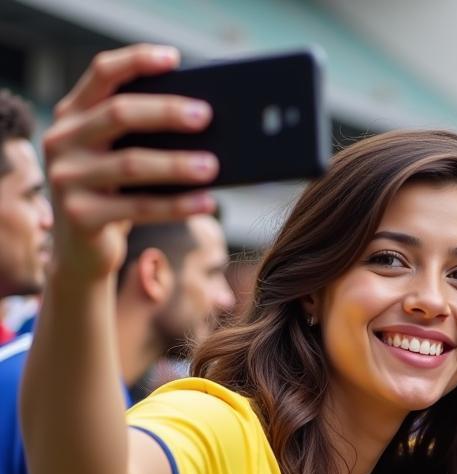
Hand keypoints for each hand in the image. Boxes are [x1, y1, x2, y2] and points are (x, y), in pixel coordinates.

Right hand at [43, 44, 218, 278]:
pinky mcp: (80, 216)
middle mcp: (62, 139)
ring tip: (214, 166)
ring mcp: (66, 178)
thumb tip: (206, 124)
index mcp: (73, 115)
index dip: (137, 61)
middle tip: (207, 115)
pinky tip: (207, 202)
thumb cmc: (115, 197)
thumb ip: (143, 138)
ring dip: (177, 164)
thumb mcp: (120, 160)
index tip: (174, 58)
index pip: (102, 74)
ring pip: (131, 164)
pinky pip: (138, 208)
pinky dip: (177, 205)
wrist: (82, 251)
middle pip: (118, 115)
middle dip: (166, 112)